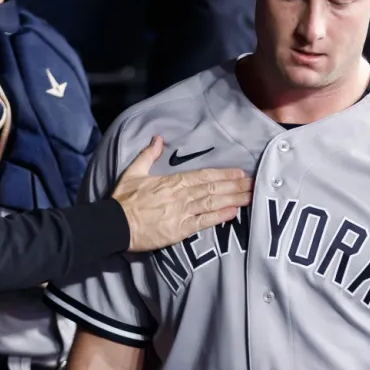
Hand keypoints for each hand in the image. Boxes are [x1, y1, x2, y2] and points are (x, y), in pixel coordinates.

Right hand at [111, 136, 252, 251]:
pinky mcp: (180, 230)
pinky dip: (219, 217)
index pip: (204, 176)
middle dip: (236, 186)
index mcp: (172, 182)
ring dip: (234, 199)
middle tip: (255, 183)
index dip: (224, 174)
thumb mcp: (133, 171)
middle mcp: (181, 196)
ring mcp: (182, 213)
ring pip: (213, 204)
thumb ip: (148, 154)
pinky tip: (234, 213)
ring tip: (251, 196)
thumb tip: (158, 138)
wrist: (114, 225)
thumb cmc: (124, 199)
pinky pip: (204, 222)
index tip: (240, 173)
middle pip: (213, 189)